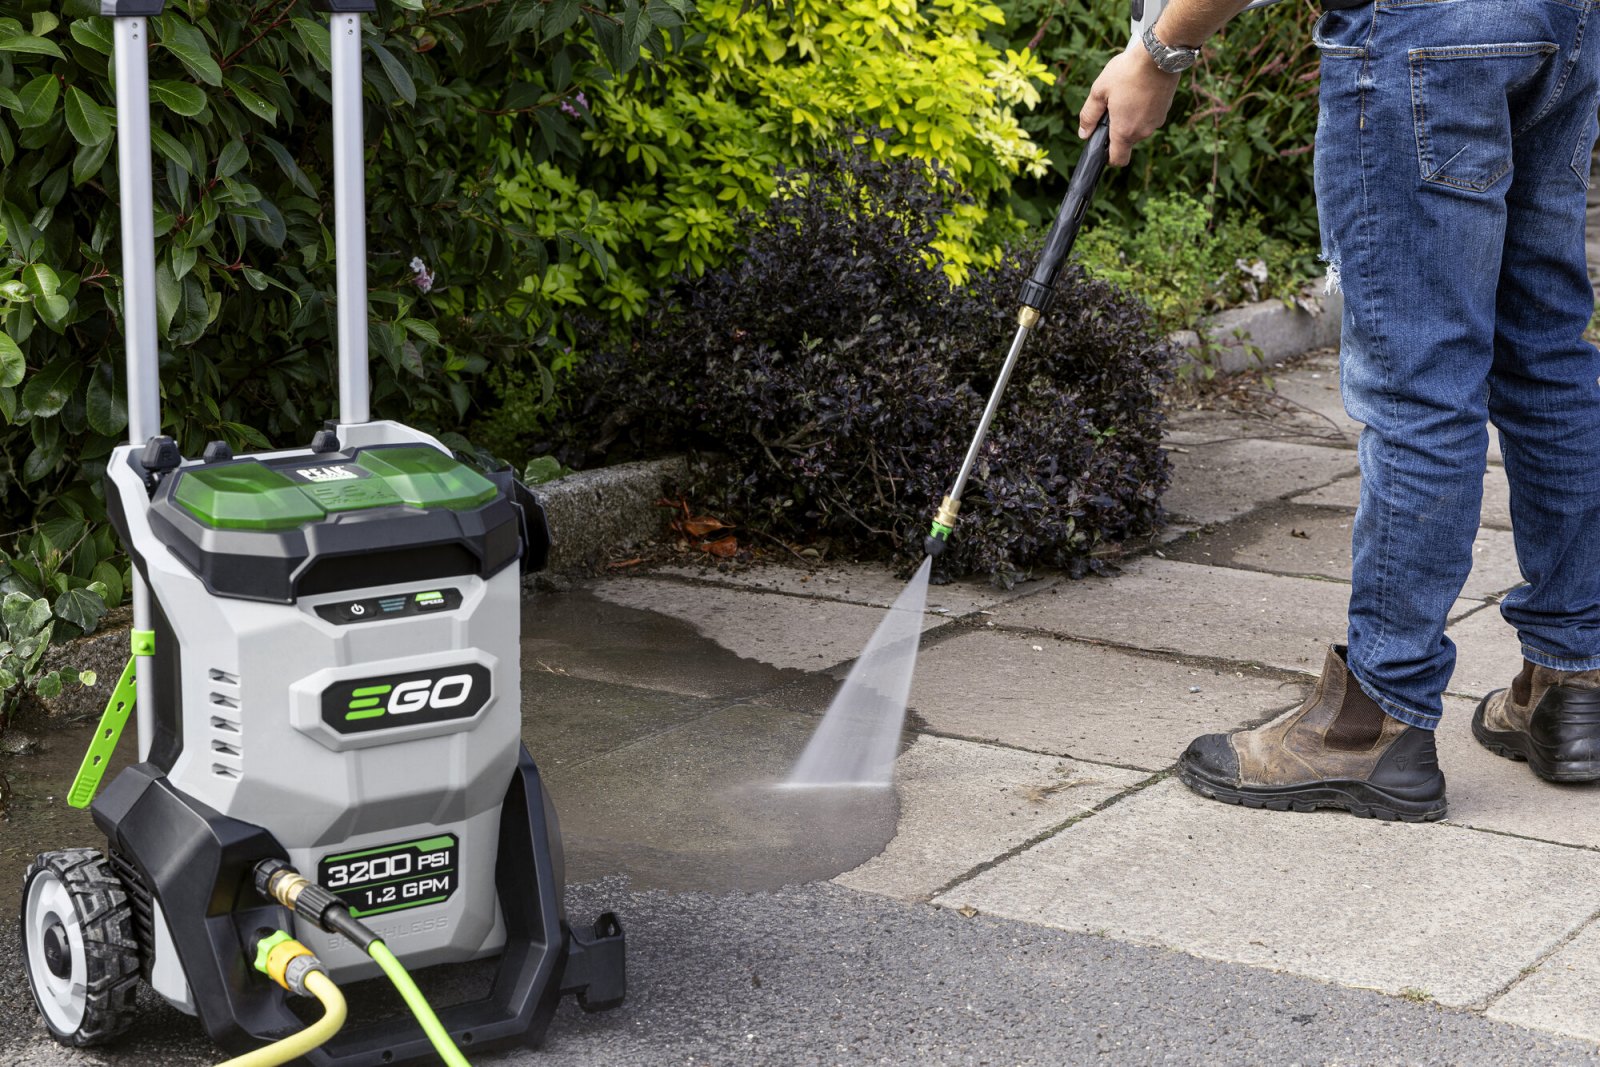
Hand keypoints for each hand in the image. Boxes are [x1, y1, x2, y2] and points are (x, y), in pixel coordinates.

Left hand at [1078, 44, 1181, 165]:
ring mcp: (1157, 121)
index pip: (1118, 160)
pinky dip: (1142, 108)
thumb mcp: (1099, 91)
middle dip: (1117, 128)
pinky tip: (1138, 89)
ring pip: (1138, 127)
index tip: (1102, 143)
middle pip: (1127, 140)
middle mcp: (1143, 131)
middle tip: (1111, 104)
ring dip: (1130, 117)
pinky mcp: (1165, 110)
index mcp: (1125, 131)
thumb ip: (1089, 115)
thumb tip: (1083, 133)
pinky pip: (1149, 116)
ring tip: (1126, 92)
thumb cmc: (1127, 71)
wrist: (1160, 54)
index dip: (1108, 157)